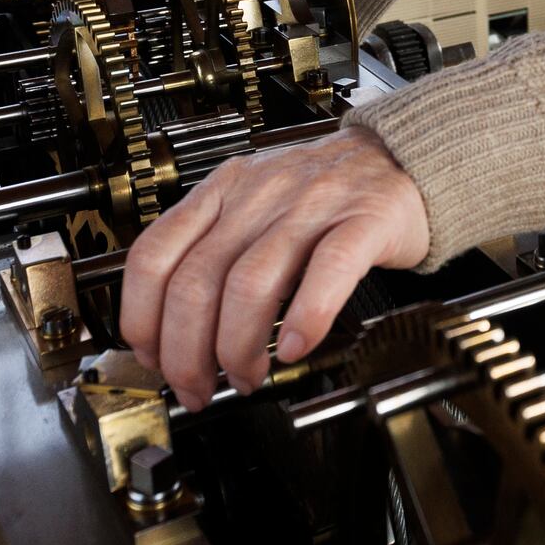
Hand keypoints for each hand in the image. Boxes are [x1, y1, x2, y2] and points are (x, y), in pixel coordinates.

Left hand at [119, 128, 429, 409]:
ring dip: (237, 348)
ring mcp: (311, 205)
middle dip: (187, 354)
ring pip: (250, 284)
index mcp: (222, 191)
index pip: (152, 256)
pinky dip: (306, 318)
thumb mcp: (253, 204)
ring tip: (247, 379)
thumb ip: (213, 254)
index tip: (154, 360)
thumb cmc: (325, 193)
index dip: (143, 321)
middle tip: (198, 388)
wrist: (401, 155)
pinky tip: (295, 348)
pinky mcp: (364, 219)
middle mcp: (258, 195)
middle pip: (195, 282)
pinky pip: (327, 271)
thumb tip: (170, 336)